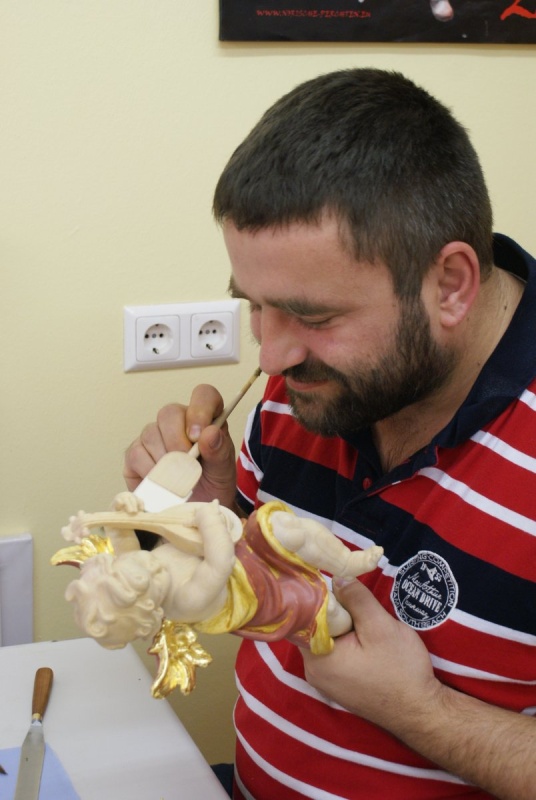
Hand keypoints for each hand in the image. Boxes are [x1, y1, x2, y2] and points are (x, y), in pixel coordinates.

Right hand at [123, 384, 237, 507]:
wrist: (196, 510)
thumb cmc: (212, 484)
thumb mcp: (224, 470)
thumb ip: (219, 450)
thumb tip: (209, 433)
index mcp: (204, 417)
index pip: (203, 395)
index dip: (200, 410)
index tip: (198, 436)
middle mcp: (177, 421)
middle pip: (169, 413)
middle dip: (178, 442)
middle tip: (187, 465)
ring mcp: (153, 436)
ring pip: (151, 433)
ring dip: (165, 461)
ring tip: (178, 479)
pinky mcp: (135, 454)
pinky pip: (136, 454)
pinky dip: (150, 472)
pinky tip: (161, 482)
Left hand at [302, 577, 440, 732]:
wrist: (421, 711)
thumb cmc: (401, 670)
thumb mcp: (380, 626)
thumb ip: (355, 599)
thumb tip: (336, 578)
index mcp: (317, 658)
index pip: (303, 617)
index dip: (318, 597)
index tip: (334, 585)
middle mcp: (314, 672)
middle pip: (315, 628)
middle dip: (335, 613)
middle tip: (358, 606)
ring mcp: (325, 682)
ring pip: (327, 640)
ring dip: (344, 628)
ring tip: (367, 624)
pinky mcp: (339, 686)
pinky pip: (335, 655)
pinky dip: (347, 644)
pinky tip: (368, 642)